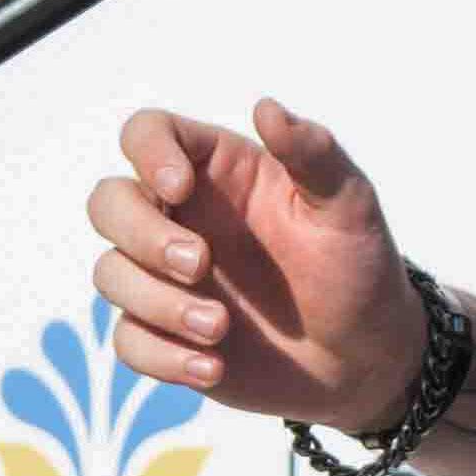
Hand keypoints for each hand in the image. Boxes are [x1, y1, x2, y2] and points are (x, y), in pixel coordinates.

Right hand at [86, 99, 419, 432]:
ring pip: (110, 274)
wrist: (367, 357)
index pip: (147, 134)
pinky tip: (213, 367)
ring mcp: (168, 278)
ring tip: (219, 327)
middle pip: (108, 202)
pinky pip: (129, 340)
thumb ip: (314, 153)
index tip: (178, 187)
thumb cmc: (358, 268)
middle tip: (199, 264)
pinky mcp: (168, 333)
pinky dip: (161, 355)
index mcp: (217, 172)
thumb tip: (267, 108)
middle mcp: (181, 218)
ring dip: (156, 302)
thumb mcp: (350, 206)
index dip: (147, 153)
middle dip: (141, 234)